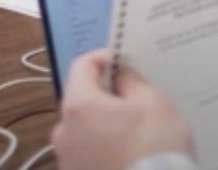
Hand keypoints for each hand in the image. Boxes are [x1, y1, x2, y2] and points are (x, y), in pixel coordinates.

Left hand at [52, 52, 193, 169]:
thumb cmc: (153, 152)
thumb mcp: (154, 104)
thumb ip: (132, 81)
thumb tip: (121, 75)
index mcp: (78, 106)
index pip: (83, 65)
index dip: (105, 58)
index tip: (124, 62)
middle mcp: (63, 132)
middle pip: (83, 100)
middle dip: (109, 96)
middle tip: (138, 99)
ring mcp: (68, 159)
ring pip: (86, 130)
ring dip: (108, 125)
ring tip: (139, 132)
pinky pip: (90, 154)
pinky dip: (107, 149)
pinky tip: (132, 154)